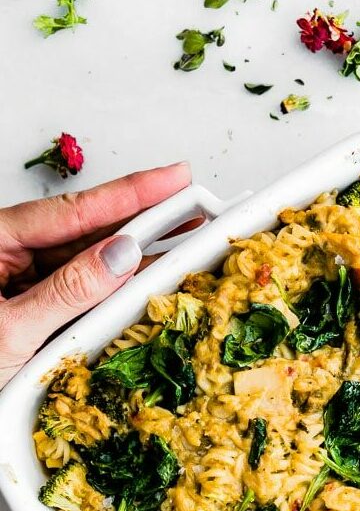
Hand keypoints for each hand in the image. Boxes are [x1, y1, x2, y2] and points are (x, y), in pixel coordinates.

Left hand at [0, 163, 191, 389]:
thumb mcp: (11, 331)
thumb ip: (67, 292)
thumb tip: (119, 257)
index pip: (73, 211)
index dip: (130, 194)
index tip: (173, 179)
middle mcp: (6, 252)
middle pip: (84, 228)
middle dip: (141, 218)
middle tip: (191, 206)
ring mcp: (19, 279)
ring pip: (85, 259)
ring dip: (133, 253)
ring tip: (180, 242)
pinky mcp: (28, 306)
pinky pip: (78, 288)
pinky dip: (112, 286)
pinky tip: (143, 278)